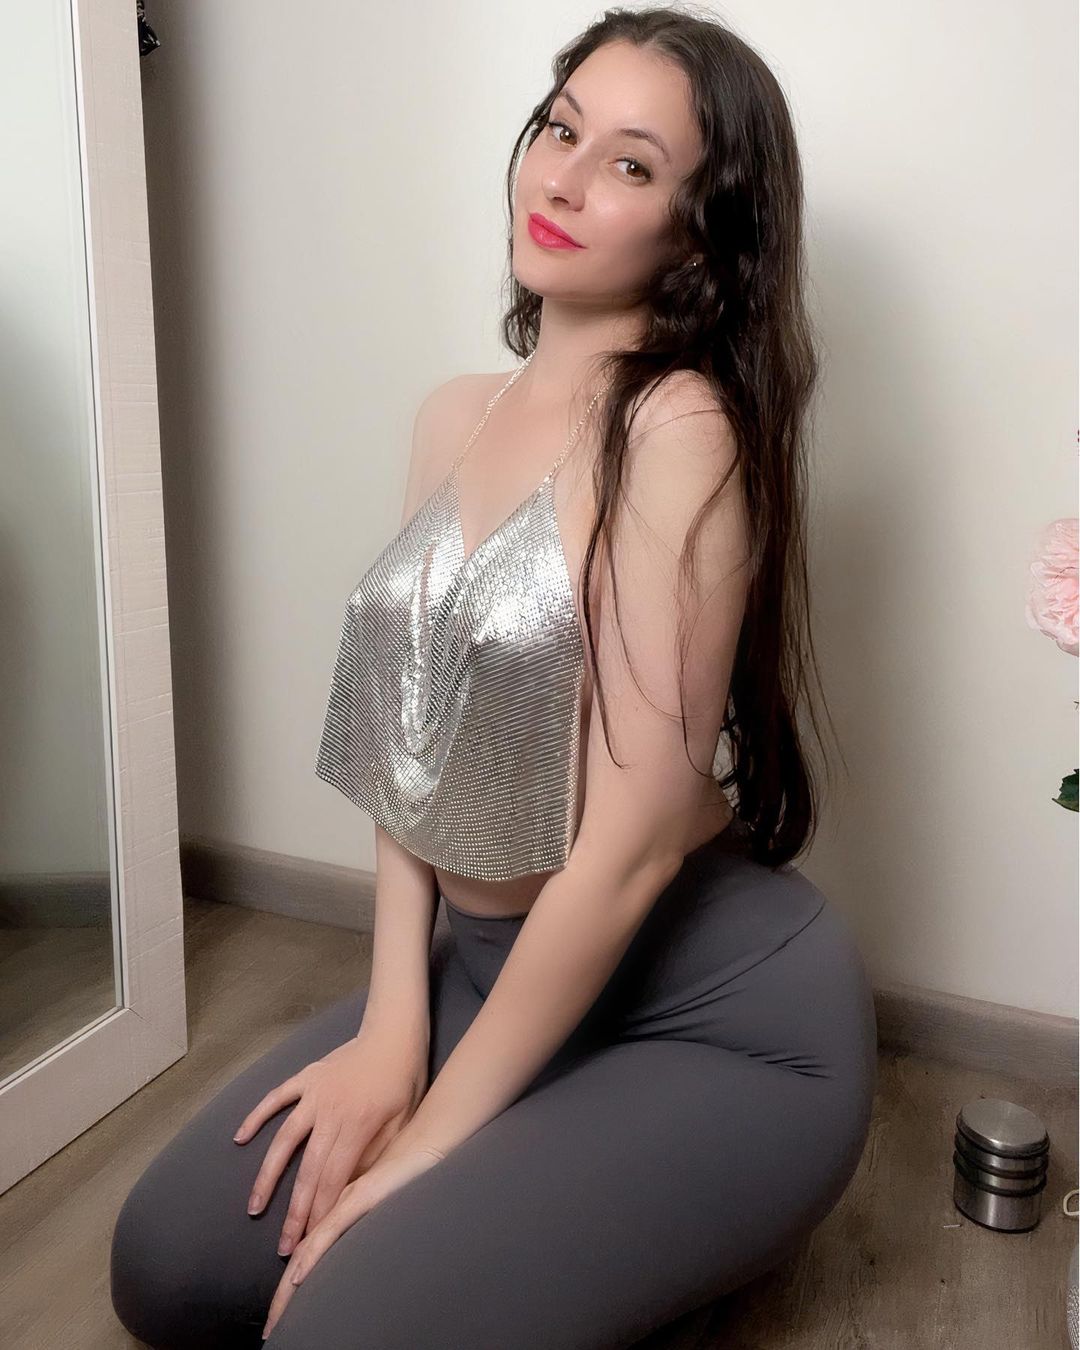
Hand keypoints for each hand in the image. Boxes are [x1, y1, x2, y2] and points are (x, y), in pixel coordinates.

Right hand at [233, 1023, 428, 1258]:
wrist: (394, 1033)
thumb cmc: (405, 1080)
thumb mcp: (402, 1122)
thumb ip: (376, 1155)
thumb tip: (354, 1192)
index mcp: (358, 1126)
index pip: (334, 1180)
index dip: (320, 1213)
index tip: (310, 1242)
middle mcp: (331, 1112)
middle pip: (308, 1170)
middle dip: (295, 1212)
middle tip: (283, 1245)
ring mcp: (315, 1093)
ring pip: (285, 1140)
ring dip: (268, 1176)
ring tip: (254, 1206)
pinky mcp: (307, 1077)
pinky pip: (276, 1098)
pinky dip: (257, 1116)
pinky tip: (239, 1139)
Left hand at [260, 1138, 445, 1339]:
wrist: (421, 1141)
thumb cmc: (403, 1167)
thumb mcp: (378, 1198)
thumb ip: (360, 1217)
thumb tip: (351, 1243)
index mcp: (334, 1210)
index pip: (307, 1252)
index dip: (290, 1284)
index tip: (280, 1313)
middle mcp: (332, 1207)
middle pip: (300, 1257)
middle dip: (283, 1297)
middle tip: (270, 1330)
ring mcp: (344, 1202)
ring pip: (308, 1249)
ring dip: (289, 1288)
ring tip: (277, 1318)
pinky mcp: (360, 1197)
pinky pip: (330, 1231)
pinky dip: (312, 1256)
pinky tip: (298, 1276)